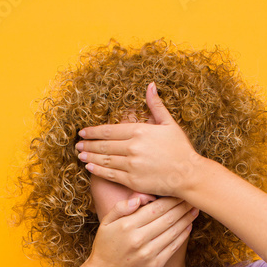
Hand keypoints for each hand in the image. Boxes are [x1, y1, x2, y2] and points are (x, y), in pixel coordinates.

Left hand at [75, 82, 204, 199]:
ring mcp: (132, 165)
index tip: (82, 132)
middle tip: (77, 145)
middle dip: (88, 145)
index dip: (93, 131)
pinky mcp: (133, 180)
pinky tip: (90, 168)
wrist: (189, 174)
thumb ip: (156, 106)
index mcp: (140, 131)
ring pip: (105, 160)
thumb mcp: (169, 124)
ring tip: (80, 155)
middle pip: (104, 145)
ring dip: (90, 157)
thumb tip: (150, 85)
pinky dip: (98, 170)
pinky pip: (111, 174)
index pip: (109, 130)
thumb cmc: (181, 149)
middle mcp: (133, 147)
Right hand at [86, 194, 198, 266]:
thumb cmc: (105, 246)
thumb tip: (139, 197)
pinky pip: (173, 247)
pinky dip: (183, 236)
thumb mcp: (105, 223)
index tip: (179, 192)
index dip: (170, 200)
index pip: (155, 208)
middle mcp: (139, 239)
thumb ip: (120, 207)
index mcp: (127, 226)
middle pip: (167, 218)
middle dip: (182, 207)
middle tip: (192, 198)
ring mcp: (148, 253)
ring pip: (173, 232)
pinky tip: (188, 226)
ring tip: (194, 210)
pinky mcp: (155, 265)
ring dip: (186, 219)